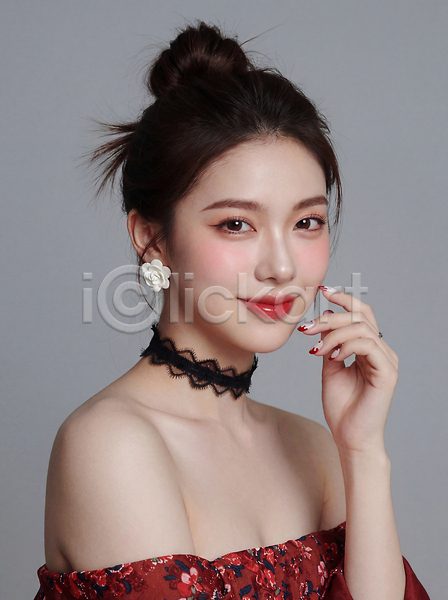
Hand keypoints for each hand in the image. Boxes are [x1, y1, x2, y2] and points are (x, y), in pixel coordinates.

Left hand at [298, 286, 398, 455]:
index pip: (361, 314)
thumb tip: (323, 322)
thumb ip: (330, 345)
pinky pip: (367, 344)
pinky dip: (346, 345)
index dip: (344, 299)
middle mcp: (381, 351)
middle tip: (308, 327)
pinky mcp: (388, 371)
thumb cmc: (342, 407)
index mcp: (370, 349)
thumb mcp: (330, 368)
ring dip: (334, 333)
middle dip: (331, 317)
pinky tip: (331, 357)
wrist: (349, 437)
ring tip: (316, 348)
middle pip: (361, 316)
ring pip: (362, 328)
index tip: (323, 290)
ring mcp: (386, 360)